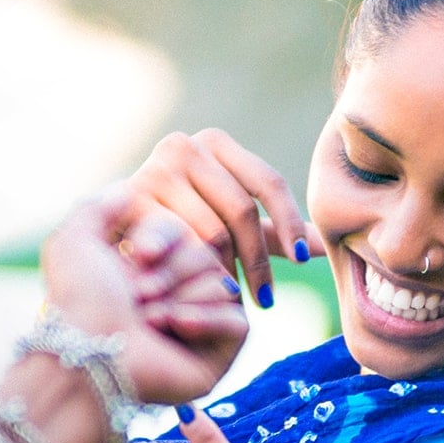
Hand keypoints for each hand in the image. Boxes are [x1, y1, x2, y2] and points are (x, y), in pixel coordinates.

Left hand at [40, 189, 249, 406]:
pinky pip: (236, 318)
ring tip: (150, 321)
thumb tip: (126, 188)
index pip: (187, 229)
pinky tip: (173, 329)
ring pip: (222, 283)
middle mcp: (182, 291)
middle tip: (138, 297)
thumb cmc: (80, 301)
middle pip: (208, 253)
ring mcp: (206, 320)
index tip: (135, 256)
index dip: (163, 238)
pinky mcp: (223, 350)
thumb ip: (98, 207)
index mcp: (154, 266)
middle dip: (169, 273)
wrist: (90, 351)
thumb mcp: (75, 240)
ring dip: (180, 298)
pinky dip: (204, 320)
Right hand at [119, 128, 326, 311]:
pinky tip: (194, 292)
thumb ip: (276, 232)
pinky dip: (191, 272)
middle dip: (256, 260)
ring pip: (209, 232)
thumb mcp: (233, 228)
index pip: (268, 182)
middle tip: (265, 299)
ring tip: (227, 296)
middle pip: (240, 210)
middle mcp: (183, 145)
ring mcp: (153, 169)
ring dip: (222, 270)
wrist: (116, 237)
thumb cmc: (183, 230)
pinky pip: (177, 246)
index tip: (300, 261)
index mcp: (217, 143)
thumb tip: (328, 245)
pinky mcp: (128, 199)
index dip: (290, 223)